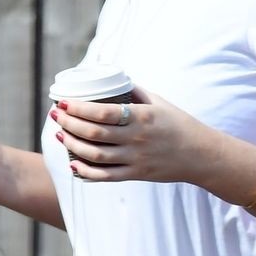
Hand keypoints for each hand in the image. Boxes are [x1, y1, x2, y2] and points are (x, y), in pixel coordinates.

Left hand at [52, 86, 211, 185]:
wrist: (200, 154)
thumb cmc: (178, 124)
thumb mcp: (159, 102)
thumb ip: (134, 91)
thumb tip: (112, 78)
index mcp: (141, 117)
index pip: (102, 113)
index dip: (78, 108)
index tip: (63, 102)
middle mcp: (136, 139)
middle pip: (94, 134)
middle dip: (70, 124)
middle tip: (56, 116)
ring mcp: (135, 159)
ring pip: (96, 155)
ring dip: (73, 145)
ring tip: (60, 135)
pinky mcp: (136, 175)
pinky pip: (106, 176)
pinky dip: (86, 172)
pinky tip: (73, 164)